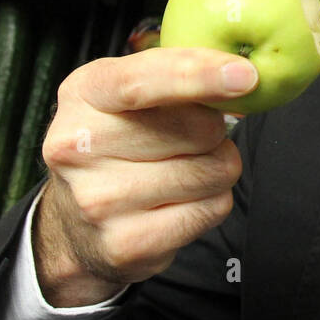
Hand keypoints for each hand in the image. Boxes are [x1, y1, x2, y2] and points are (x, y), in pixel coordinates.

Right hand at [33, 48, 258, 307]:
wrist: (74, 225)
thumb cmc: (118, 144)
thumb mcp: (131, 95)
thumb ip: (179, 76)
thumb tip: (241, 77)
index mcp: (83, 94)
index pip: (144, 81)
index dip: (199, 76)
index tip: (245, 76)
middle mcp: (80, 146)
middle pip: (200, 129)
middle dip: (216, 131)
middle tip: (191, 139)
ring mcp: (98, 200)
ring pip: (213, 171)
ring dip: (217, 169)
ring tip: (182, 171)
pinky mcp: (125, 243)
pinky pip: (212, 210)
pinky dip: (212, 203)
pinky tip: (178, 202)